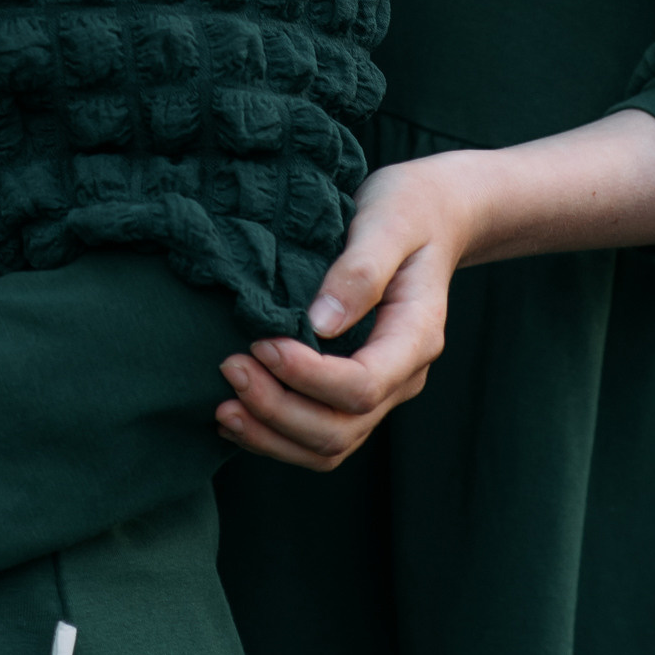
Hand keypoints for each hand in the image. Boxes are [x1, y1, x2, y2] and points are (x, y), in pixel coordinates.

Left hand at [216, 155, 477, 470]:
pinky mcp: (355, 387)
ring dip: (272, 435)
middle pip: (342, 428)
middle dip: (279, 411)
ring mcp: (381, 387)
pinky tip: (238, 416)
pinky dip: (276, 435)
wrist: (431, 215)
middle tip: (229, 369)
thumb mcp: (389, 221)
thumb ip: (360, 271)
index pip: (363, 385)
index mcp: (416, 336)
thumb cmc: (408, 209)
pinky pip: (319, 434)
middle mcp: (402, 375)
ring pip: (329, 445)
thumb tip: (320, 323)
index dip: (308, 377)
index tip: (261, 344)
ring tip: (223, 407)